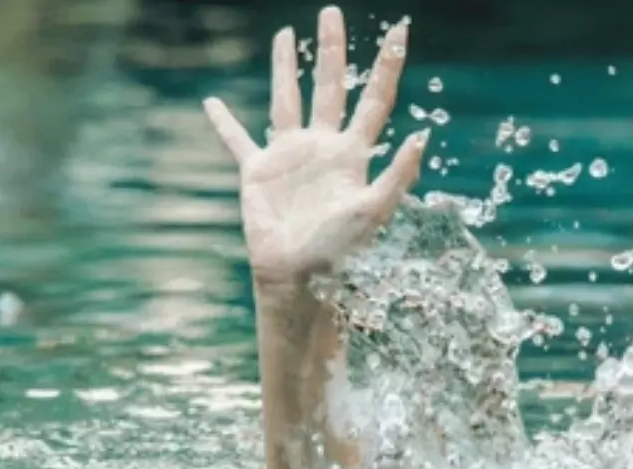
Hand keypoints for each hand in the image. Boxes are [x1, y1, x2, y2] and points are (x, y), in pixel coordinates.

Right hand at [203, 6, 427, 286]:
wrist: (300, 277)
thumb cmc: (340, 252)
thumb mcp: (375, 211)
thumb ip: (398, 175)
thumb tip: (421, 136)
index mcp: (354, 153)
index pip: (375, 99)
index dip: (388, 66)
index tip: (400, 31)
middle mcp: (324, 147)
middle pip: (331, 86)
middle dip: (332, 51)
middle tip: (331, 13)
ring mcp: (291, 156)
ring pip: (288, 99)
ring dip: (286, 68)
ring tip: (286, 35)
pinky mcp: (258, 171)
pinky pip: (237, 141)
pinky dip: (224, 123)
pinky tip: (211, 103)